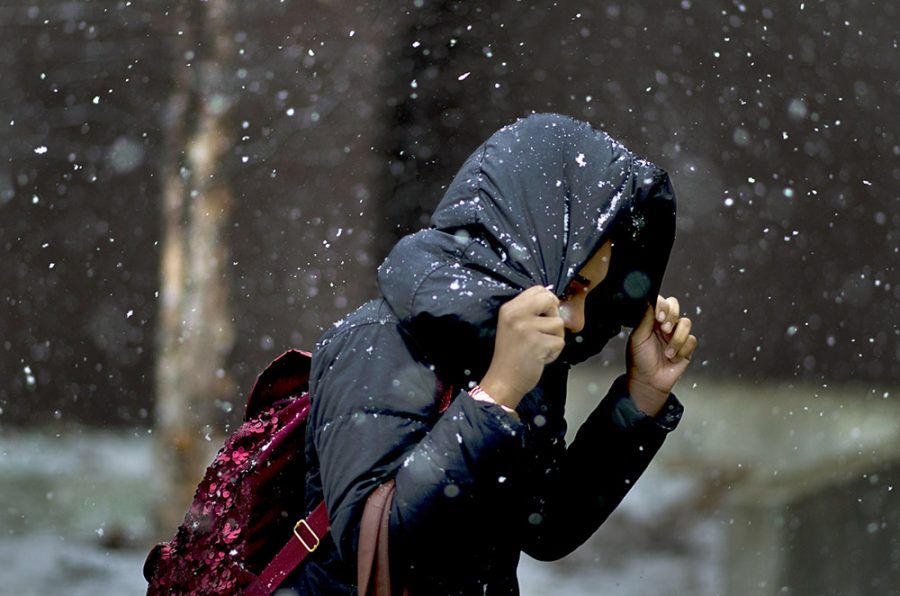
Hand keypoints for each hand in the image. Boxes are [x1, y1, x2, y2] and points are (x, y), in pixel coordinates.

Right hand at [479, 286, 565, 409]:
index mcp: (509, 308)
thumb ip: (529, 311)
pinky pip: (560, 342)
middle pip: (549, 300)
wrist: (503, 379)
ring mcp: (527, 329)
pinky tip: (540, 357)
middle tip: (545, 330)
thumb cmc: (511, 354)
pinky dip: (554, 352)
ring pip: (558, 323)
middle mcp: (516, 315)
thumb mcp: (512, 325)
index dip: (547, 301)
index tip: (544, 314)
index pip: (538, 289)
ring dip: (554, 337)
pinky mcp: (538, 343)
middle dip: (554, 315)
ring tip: (539, 347)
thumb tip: (554, 300)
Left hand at [626, 295, 697, 415]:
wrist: (649, 381)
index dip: (662, 306)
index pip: (660, 302)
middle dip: (672, 317)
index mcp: (651, 319)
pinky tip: (673, 358)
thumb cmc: (639, 360)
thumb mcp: (637, 338)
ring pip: (685, 323)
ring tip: (667, 352)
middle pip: (675, 306)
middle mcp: (664, 324)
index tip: (659, 317)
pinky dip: (683, 350)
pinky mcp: (686, 346)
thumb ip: (643, 319)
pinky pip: (692, 340)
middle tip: (664, 329)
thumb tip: (648, 300)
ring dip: (676, 339)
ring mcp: (675, 334)